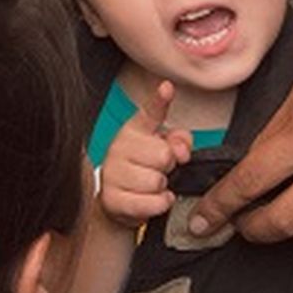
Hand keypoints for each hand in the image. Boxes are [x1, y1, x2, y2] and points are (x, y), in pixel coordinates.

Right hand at [98, 80, 192, 227]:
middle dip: (168, 167)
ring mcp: (112, 172)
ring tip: (150, 187)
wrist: (118, 203)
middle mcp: (119, 147)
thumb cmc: (144, 171)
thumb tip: (181, 149)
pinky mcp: (111, 198)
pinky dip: (158, 205)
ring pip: (157, 181)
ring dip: (161, 189)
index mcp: (134, 130)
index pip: (149, 113)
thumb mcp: (164, 150)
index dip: (160, 100)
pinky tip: (151, 200)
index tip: (167, 87)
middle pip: (164, 155)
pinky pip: (150, 203)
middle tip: (158, 170)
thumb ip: (179, 141)